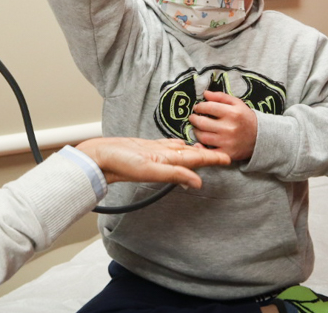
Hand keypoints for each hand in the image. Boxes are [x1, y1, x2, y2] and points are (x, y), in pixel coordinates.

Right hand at [76, 137, 229, 188]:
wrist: (99, 157)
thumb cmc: (120, 164)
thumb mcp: (150, 170)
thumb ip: (175, 174)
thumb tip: (198, 183)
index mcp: (167, 164)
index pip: (195, 160)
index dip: (212, 159)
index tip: (228, 158)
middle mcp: (163, 158)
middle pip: (191, 156)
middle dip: (207, 154)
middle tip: (223, 151)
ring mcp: (154, 153)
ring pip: (180, 150)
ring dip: (194, 149)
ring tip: (206, 146)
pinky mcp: (145, 147)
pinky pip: (166, 145)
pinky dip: (176, 144)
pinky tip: (180, 143)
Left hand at [190, 91, 257, 160]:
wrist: (262, 138)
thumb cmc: (246, 118)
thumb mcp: (237, 103)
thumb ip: (220, 97)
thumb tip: (205, 93)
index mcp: (232, 113)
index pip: (208, 107)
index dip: (199, 107)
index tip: (197, 108)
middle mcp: (229, 128)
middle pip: (202, 123)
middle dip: (194, 119)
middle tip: (193, 118)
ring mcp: (228, 142)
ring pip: (203, 137)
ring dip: (196, 131)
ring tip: (198, 128)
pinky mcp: (227, 153)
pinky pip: (209, 152)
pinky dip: (201, 147)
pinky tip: (199, 143)